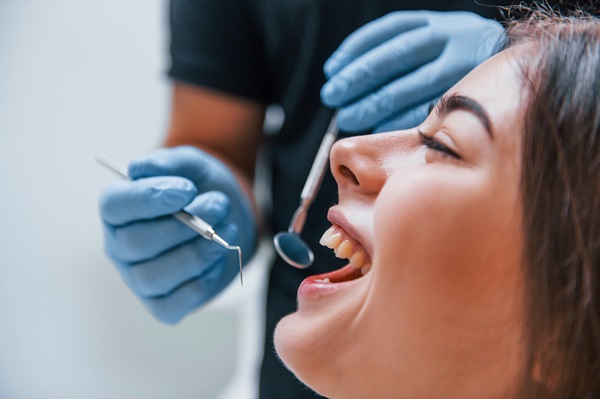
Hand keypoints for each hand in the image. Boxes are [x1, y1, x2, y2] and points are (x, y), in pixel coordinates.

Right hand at [99, 146, 256, 323]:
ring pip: (156, 275)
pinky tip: (218, 255)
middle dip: (184, 224)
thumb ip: (168, 162)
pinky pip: (177, 302)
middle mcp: (120, 247)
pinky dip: (204, 279)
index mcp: (118, 209)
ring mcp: (139, 279)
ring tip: (227, 228)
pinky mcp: (163, 305)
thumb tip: (139, 169)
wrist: (227, 218)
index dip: (149, 197)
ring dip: (198, 251)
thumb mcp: (191, 166)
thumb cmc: (201, 191)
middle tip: (219, 203)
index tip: (187, 189)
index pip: (116, 205)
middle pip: (136, 243)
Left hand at [321, 11, 503, 131]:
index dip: (355, 51)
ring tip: (349, 117)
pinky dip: (401, 119)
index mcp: (434, 23)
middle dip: (360, 77)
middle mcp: (450, 38)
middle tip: (333, 97)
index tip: (332, 72)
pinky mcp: (470, 96)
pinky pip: (430, 109)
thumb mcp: (432, 42)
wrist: (517, 64)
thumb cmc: (455, 60)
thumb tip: (342, 77)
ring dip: (376, 103)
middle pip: (397, 55)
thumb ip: (395, 55)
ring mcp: (463, 66)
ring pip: (412, 84)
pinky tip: (379, 126)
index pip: (388, 32)